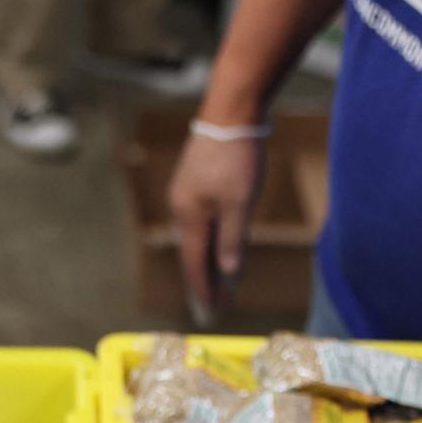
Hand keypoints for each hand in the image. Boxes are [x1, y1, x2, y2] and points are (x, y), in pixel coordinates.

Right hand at [168, 131, 265, 316]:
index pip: (194, 264)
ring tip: (216, 283)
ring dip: (205, 261)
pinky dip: (207, 241)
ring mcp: (185, 193)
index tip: (213, 312)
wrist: (232, 110)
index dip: (204, 290)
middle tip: (213, 306)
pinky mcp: (194, 181)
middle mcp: (181, 208)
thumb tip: (228, 274)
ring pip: (195, 237)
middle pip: (191, 253)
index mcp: (189, 216)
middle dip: (203, 281)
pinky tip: (217, 245)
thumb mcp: (240, 203)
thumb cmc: (237, 157)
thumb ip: (232, 241)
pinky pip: (199, 221)